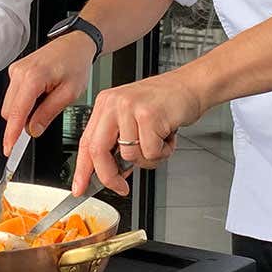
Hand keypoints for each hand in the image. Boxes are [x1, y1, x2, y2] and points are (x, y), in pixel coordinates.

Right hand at [1, 32, 95, 153]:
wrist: (75, 44)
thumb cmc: (76, 64)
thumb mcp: (69, 93)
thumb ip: (48, 113)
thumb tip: (32, 130)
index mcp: (33, 77)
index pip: (17, 112)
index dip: (12, 134)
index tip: (9, 149)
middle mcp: (20, 72)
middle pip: (9, 111)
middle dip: (21, 123)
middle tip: (43, 120)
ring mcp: (16, 70)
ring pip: (10, 105)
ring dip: (23, 112)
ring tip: (47, 101)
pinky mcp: (16, 71)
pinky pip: (13, 95)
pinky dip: (24, 102)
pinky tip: (41, 95)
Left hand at [72, 74, 202, 195]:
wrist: (191, 84)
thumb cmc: (165, 102)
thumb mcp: (132, 116)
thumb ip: (118, 141)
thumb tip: (112, 172)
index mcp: (105, 104)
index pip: (86, 141)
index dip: (82, 169)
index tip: (80, 187)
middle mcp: (114, 104)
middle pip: (98, 151)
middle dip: (109, 176)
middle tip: (120, 187)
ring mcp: (130, 108)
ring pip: (130, 156)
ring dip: (148, 158)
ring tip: (159, 141)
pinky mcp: (149, 115)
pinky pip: (151, 152)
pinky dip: (163, 152)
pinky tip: (167, 136)